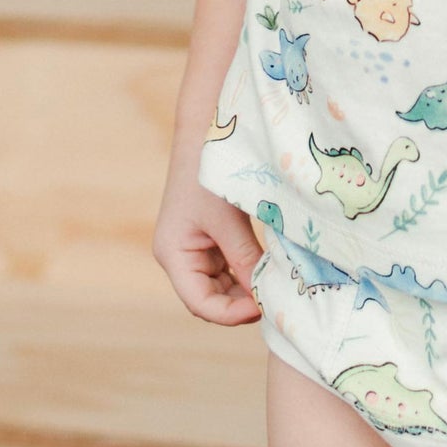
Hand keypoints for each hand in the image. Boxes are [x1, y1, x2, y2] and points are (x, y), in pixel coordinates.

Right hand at [151, 163, 265, 326]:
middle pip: (209, 299)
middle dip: (240, 303)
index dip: (231, 314)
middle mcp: (178, 257)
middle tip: (274, 299)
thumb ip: (245, 259)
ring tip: (273, 286)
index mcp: (173, 255)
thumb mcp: (229, 220)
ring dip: (244, 290)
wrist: (203, 133)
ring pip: (220, 286)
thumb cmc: (209, 174)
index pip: (200, 303)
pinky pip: (226, 268)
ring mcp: (192, 249)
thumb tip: (266, 296)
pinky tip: (267, 270)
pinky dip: (245, 272)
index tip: (264, 308)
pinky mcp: (206, 239)